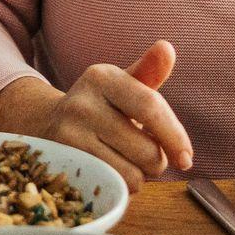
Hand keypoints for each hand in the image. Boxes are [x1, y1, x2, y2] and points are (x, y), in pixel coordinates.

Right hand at [0, 41, 192, 192]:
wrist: (47, 124)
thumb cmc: (101, 106)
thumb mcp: (123, 85)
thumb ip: (148, 71)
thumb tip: (167, 48)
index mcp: (102, 77)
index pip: (151, 108)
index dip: (175, 137)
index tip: (187, 158)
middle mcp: (82, 103)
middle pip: (147, 150)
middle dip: (157, 161)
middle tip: (146, 154)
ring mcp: (69, 135)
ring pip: (132, 174)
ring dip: (139, 176)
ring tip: (126, 161)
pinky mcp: (63, 164)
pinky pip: (113, 186)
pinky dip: (121, 186)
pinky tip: (112, 172)